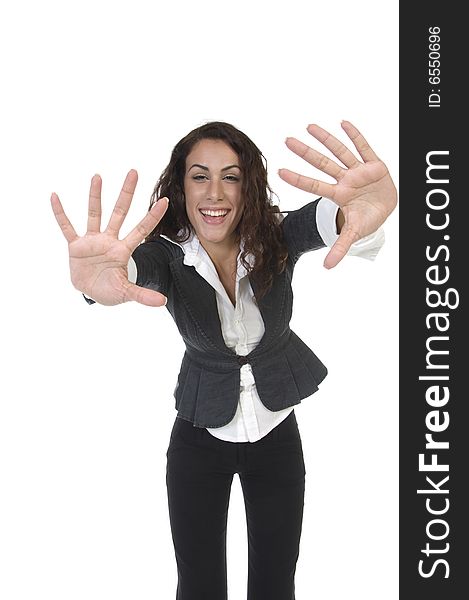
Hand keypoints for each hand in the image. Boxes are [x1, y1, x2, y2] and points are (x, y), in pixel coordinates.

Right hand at [51, 170, 168, 305]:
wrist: (90, 293)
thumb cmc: (110, 290)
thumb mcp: (125, 293)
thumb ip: (142, 295)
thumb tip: (162, 301)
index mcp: (123, 250)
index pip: (142, 229)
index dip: (152, 216)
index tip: (165, 200)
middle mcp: (109, 240)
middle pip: (120, 212)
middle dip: (127, 193)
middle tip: (134, 172)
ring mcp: (92, 241)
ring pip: (95, 213)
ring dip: (96, 196)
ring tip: (97, 176)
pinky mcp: (76, 246)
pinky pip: (67, 227)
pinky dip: (61, 214)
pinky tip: (55, 197)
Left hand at [278, 121, 397, 268]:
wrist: (387, 208)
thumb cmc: (368, 217)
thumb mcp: (354, 233)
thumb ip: (340, 247)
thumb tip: (327, 267)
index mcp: (338, 195)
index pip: (314, 185)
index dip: (298, 179)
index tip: (279, 171)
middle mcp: (345, 180)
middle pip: (322, 164)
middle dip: (305, 153)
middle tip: (286, 141)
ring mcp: (358, 170)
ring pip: (340, 152)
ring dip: (326, 139)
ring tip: (310, 127)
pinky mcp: (374, 164)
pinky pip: (364, 147)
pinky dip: (355, 135)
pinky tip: (343, 123)